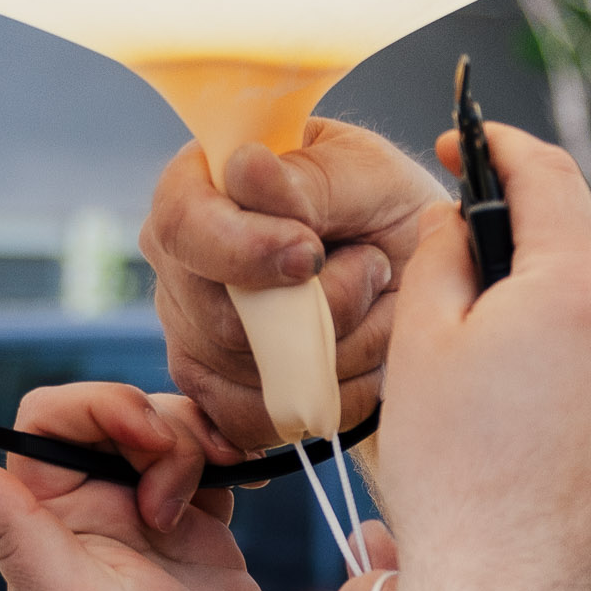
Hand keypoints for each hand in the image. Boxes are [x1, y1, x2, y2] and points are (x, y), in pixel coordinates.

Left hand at [0, 379, 296, 590]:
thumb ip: (12, 531)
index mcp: (46, 524)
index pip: (49, 420)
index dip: (97, 406)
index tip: (146, 438)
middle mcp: (93, 515)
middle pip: (117, 414)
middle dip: (160, 425)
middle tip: (185, 483)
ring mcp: (151, 521)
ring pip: (168, 430)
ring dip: (197, 442)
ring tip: (214, 501)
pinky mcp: (203, 533)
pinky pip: (210, 463)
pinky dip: (230, 460)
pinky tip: (244, 494)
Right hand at [140, 119, 461, 450]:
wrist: (411, 268)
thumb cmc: (382, 205)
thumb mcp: (366, 172)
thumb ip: (309, 179)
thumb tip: (244, 171)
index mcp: (198, 185)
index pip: (182, 226)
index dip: (245, 250)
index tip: (312, 255)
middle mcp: (180, 263)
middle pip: (220, 320)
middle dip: (320, 308)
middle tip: (374, 267)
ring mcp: (191, 332)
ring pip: (252, 376)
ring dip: (337, 348)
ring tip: (370, 303)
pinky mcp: (216, 390)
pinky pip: (256, 419)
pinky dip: (324, 396)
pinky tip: (356, 355)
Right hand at [346, 117, 590, 590]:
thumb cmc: (452, 472)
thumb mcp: (421, 342)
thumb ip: (441, 254)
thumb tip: (458, 220)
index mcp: (578, 285)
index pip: (549, 175)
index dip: (500, 146)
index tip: (465, 140)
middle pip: (581, 239)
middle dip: (523, 230)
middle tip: (462, 249)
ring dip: (550, 297)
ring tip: (486, 340)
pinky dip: (574, 354)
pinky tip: (523, 399)